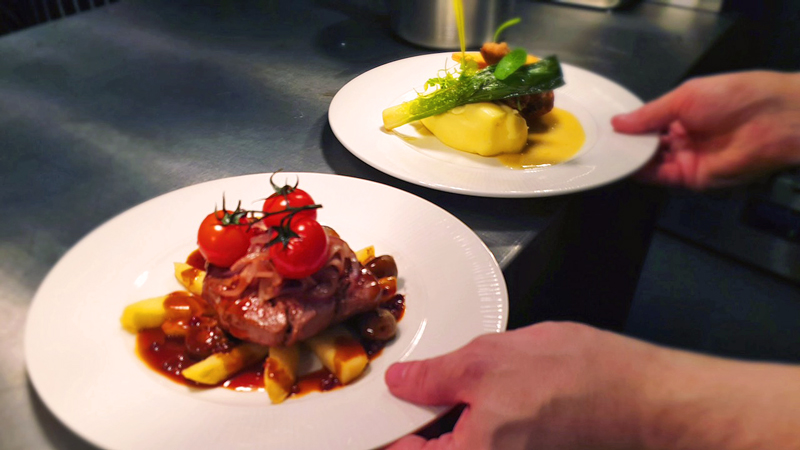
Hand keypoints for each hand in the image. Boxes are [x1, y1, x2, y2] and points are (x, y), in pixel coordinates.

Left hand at [385, 322, 651, 448]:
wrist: (647, 398)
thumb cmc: (580, 382)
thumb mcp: (489, 361)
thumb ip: (435, 376)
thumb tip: (403, 383)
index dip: (387, 431)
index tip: (379, 414)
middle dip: (421, 423)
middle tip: (414, 391)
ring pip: (464, 444)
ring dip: (451, 420)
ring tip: (453, 388)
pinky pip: (490, 441)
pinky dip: (478, 421)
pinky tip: (487, 394)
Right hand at [612, 71, 799, 189]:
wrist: (772, 121)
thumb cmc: (733, 97)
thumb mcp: (685, 97)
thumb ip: (650, 114)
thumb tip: (618, 123)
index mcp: (684, 113)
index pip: (649, 124)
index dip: (629, 126)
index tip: (605, 128)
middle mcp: (684, 137)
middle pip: (647, 145)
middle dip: (626, 144)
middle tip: (601, 143)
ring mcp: (688, 159)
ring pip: (651, 162)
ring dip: (630, 158)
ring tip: (607, 153)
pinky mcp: (692, 178)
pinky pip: (661, 177)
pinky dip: (642, 172)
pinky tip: (624, 164)